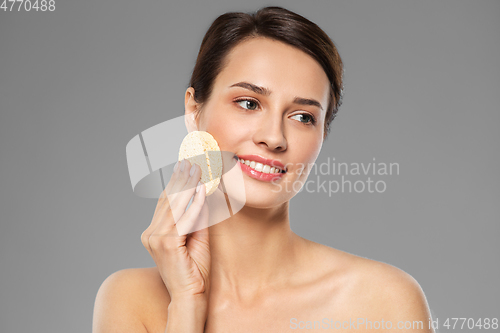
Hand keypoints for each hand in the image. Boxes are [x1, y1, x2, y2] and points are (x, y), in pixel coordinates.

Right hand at [141, 159, 210, 304]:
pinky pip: (184, 218)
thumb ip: (196, 218)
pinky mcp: (166, 244)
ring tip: (197, 168)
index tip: (183, 165)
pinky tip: (201, 190)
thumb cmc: (194, 270)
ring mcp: (156, 239)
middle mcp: (151, 234)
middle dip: (181, 178)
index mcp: (154, 233)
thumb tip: (201, 194)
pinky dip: (194, 203)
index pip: (165, 202)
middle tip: (191, 160)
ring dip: (188, 185)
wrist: (191, 295)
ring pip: (174, 205)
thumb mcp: (196, 237)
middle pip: (168, 200)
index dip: (174, 182)